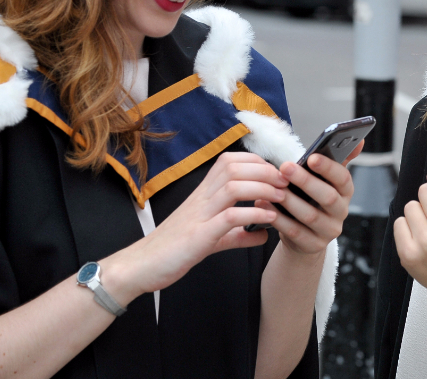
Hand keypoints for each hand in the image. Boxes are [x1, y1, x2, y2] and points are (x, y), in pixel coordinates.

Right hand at [106, 151, 288, 299]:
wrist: (140, 266)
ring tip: (281, 198)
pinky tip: (268, 220)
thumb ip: (238, 234)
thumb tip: (264, 234)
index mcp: (203, 193)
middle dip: (266, 171)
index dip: (258, 163)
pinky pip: (230, 216)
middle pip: (236, 167)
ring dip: (263, 189)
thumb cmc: (174, 249)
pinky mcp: (199, 235)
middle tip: (286, 184)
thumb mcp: (213, 239)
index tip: (277, 175)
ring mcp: (200, 214)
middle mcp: (201, 197)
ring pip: (234, 185)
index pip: (232, 161)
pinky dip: (253, 215)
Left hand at [256, 142, 360, 256]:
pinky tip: (264, 206)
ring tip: (272, 188)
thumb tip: (359, 141)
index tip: (312, 156)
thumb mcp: (325, 181)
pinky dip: (279, 219)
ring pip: (310, 215)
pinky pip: (295, 232)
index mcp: (346, 192)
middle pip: (328, 197)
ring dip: (290, 200)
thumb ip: (337, 160)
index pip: (343, 179)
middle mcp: (341, 211)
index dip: (329, 168)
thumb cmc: (312, 200)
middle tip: (286, 167)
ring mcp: (329, 231)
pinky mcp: (313, 245)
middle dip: (306, 181)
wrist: (305, 236)